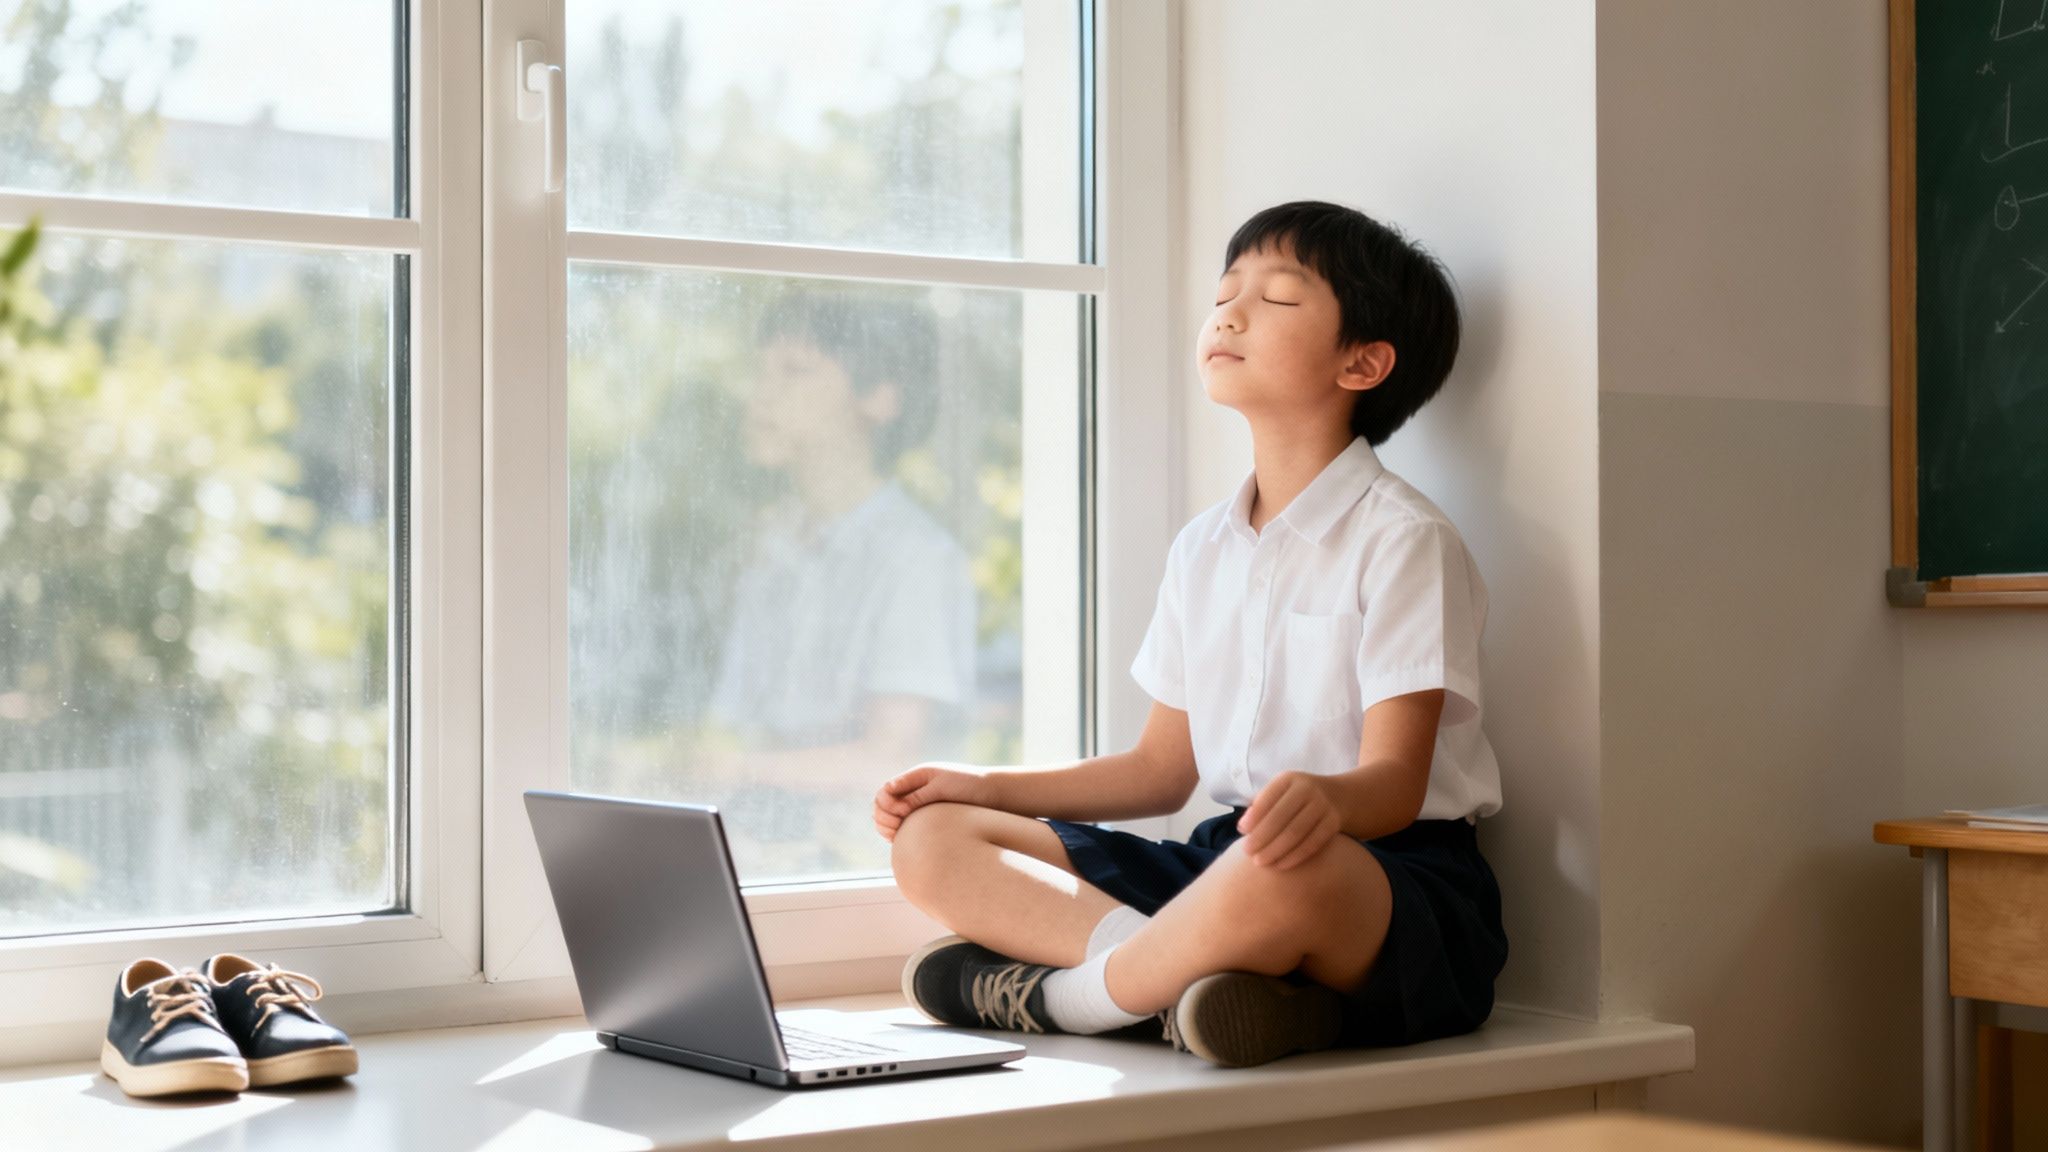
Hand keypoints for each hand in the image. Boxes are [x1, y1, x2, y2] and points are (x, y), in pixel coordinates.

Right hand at [873, 762, 999, 842]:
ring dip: (887, 828)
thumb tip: (890, 804)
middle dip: (883, 817)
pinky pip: (901, 831)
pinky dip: (897, 835)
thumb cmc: (969, 785)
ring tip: (899, 834)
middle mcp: (911, 793)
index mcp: (914, 778)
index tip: (902, 812)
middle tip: (898, 826)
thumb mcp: (941, 787)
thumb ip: (916, 796)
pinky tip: (905, 840)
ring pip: (887, 821)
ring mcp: (916, 808)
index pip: (884, 793)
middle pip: (880, 807)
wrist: (993, 795)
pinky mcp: (924, 822)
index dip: (886, 805)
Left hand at [1237, 771, 1342, 868]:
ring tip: (1260, 861)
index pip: (1268, 797)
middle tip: (1247, 852)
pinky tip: (1280, 865)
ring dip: (1275, 850)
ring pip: (1296, 832)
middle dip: (1261, 836)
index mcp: (1289, 779)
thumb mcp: (1280, 792)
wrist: (1337, 796)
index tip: (1241, 832)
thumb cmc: (1295, 798)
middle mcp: (1307, 789)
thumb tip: (1244, 828)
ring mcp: (1322, 806)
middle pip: (1281, 817)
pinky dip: (1294, 856)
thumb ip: (1261, 806)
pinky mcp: (1333, 823)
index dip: (1254, 815)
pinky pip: (1312, 843)